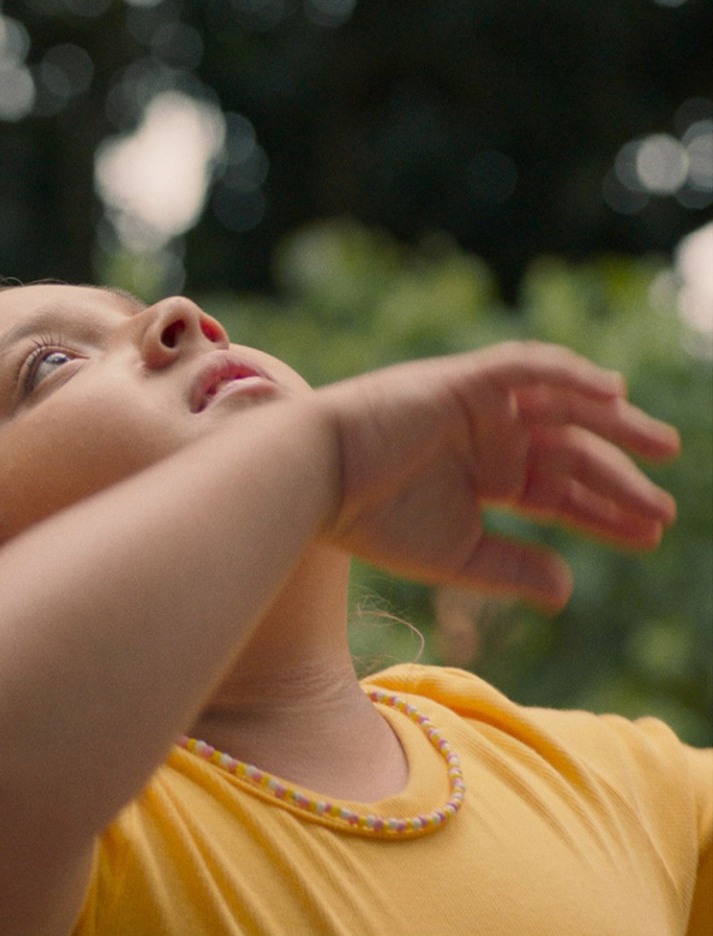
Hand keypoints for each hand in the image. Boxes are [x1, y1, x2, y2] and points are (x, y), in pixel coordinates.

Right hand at [313, 341, 678, 610]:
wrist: (315, 480)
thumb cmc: (371, 519)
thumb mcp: (455, 555)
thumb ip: (513, 568)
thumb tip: (569, 589)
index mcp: (484, 475)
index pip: (559, 491)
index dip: (605, 513)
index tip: (651, 534)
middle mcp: (487, 436)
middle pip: (572, 450)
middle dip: (621, 476)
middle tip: (665, 505)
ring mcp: (478, 404)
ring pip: (563, 406)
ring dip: (614, 422)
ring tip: (661, 446)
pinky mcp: (464, 379)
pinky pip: (528, 366)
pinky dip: (569, 373)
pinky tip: (613, 394)